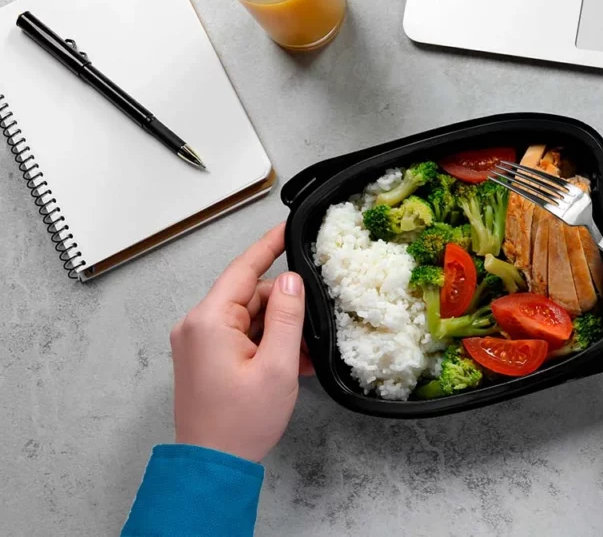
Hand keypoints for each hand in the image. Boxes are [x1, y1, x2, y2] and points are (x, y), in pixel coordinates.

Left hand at [170, 224, 313, 462]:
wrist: (211, 467)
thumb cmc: (241, 422)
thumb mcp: (277, 366)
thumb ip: (287, 316)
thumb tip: (291, 280)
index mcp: (209, 320)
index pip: (244, 268)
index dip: (270, 245)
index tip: (290, 226)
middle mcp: (196, 325)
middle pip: (250, 294)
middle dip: (284, 307)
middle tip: (313, 326)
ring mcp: (197, 342)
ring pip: (248, 316)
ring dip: (278, 330)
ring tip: (301, 357)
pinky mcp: (203, 358)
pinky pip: (240, 336)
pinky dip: (265, 344)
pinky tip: (288, 363)